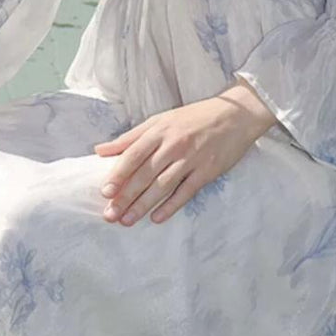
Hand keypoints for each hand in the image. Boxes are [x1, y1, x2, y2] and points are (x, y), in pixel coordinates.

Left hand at [93, 84, 275, 227]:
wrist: (235, 115)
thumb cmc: (194, 118)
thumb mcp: (160, 120)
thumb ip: (130, 137)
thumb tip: (99, 151)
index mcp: (160, 130)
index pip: (134, 154)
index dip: (118, 174)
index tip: (105, 191)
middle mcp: (174, 144)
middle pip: (145, 174)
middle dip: (126, 196)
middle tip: (110, 214)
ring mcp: (191, 158)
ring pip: (162, 185)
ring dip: (143, 205)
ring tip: (127, 220)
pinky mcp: (207, 171)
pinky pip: (185, 192)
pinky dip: (171, 206)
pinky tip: (157, 218)